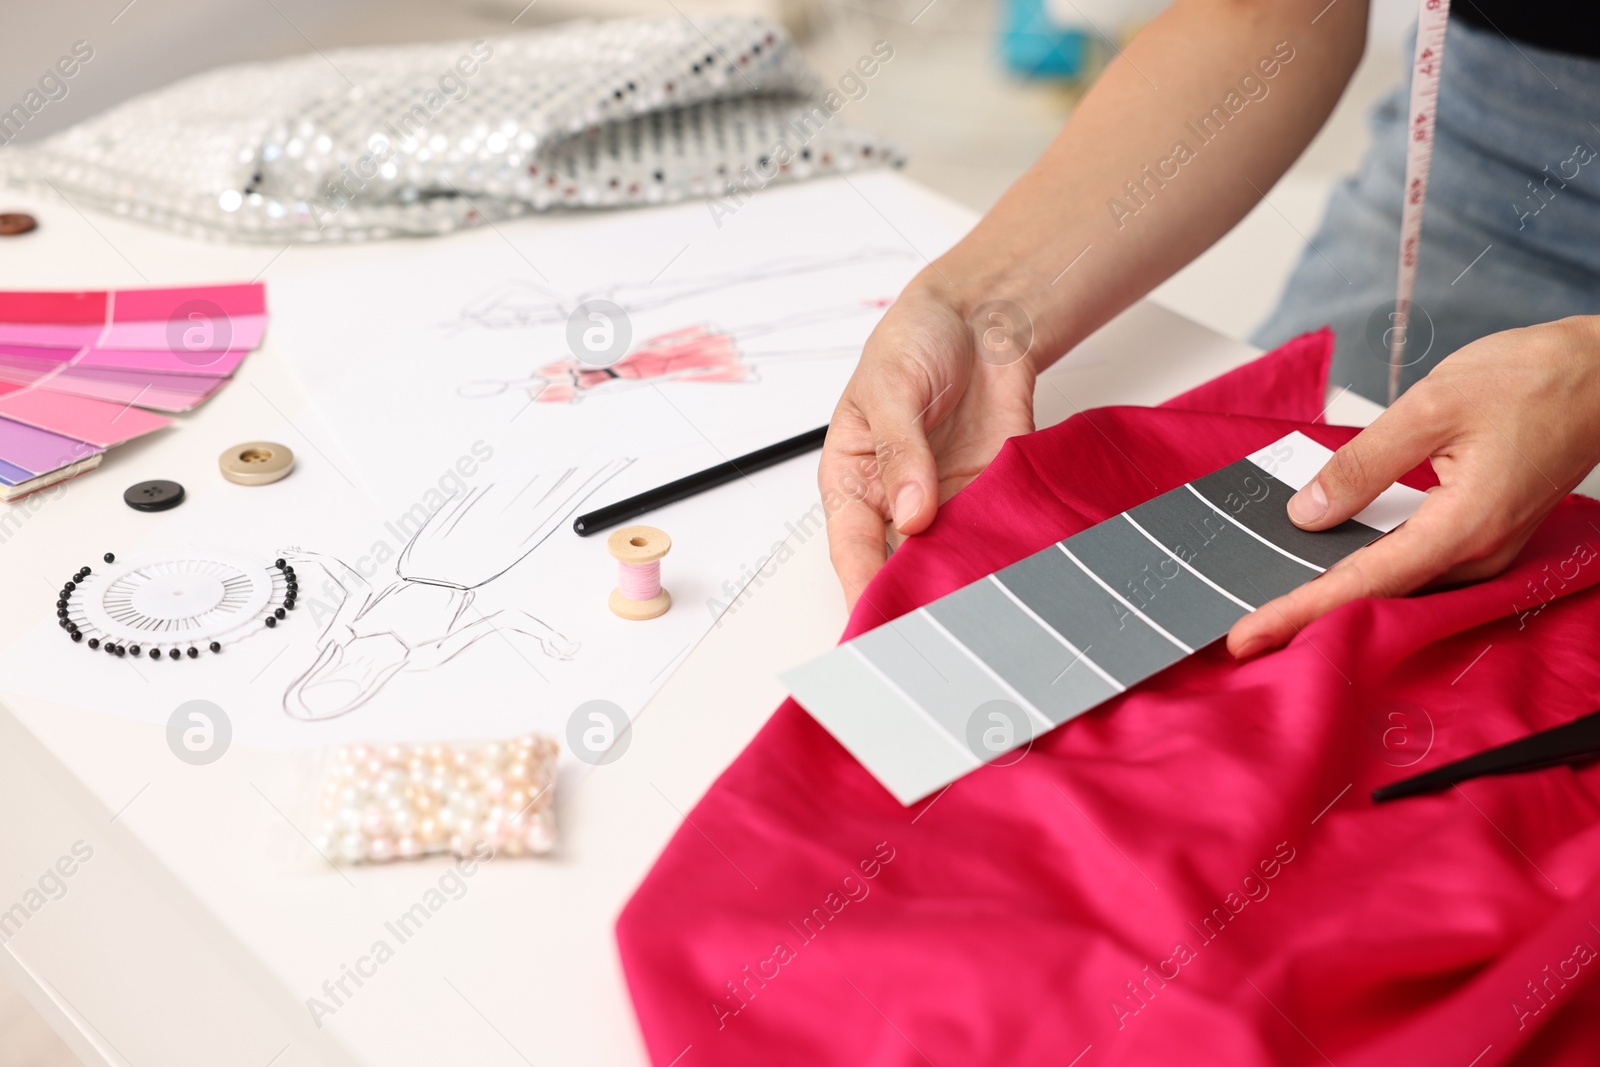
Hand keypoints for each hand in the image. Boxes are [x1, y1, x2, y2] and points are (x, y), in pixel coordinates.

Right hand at [821, 282, 1036, 609]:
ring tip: (978, 611)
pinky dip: (1005, 552)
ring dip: (963, 580)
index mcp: (853, 478)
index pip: (851, 546)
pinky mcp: (991, 491)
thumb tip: (911, 513)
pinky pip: (995, 531)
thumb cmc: (913, 341)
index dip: (861, 586)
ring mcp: (947, 499)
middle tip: (933, 630)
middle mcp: (897, 499)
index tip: (875, 620)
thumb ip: (900, 453)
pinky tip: (1015, 572)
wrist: (981, 314)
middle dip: (914, 596)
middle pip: (899, 564)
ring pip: (949, 557)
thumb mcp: (890, 389)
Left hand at [1227, 316, 1599, 657]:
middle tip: (1242, 632)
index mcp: (1464, 525)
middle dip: (1307, 613)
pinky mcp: (1482, 535)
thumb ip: (1363, 463)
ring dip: (1333, 593)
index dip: (1299, 611)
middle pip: (1375, 595)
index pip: (1363, 583)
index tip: (1247, 635)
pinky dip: (1367, 567)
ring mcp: (1484, 549)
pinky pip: (1414, 561)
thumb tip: (1308, 511)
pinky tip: (1325, 562)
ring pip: (1394, 583)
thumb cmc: (1533, 379)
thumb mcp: (1431, 406)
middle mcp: (1477, 552)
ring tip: (1270, 605)